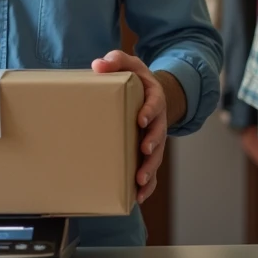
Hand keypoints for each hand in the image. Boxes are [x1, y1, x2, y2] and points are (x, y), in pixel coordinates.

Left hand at [92, 50, 166, 203]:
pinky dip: (148, 184)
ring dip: (150, 169)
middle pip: (159, 134)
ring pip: (156, 156)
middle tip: (144, 152)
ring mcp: (154, 137)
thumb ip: (115, 61)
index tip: (142, 120)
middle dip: (153, 144)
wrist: (148, 92)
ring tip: (140, 181)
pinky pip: (151, 169)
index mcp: (153, 97)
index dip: (150, 112)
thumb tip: (98, 65)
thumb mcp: (128, 63)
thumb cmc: (134, 79)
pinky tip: (139, 196)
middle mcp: (157, 120)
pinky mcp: (147, 151)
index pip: (154, 104)